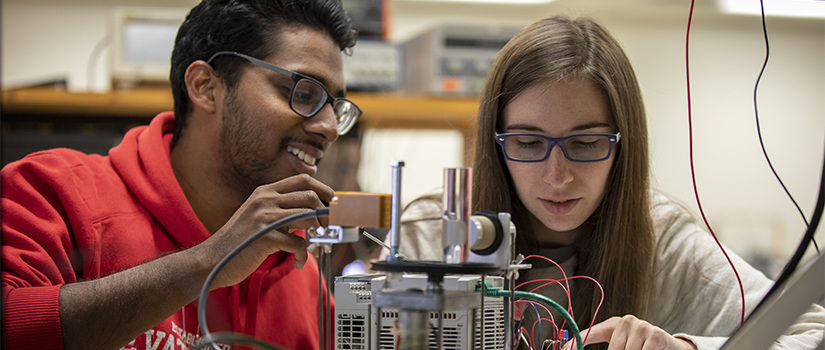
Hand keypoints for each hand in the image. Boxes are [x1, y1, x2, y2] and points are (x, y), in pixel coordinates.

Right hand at [194, 174, 334, 288]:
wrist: (212, 260)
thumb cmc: (239, 242)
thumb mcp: (258, 216)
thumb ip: (281, 211)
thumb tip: (312, 213)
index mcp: (264, 192)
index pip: (302, 179)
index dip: (323, 189)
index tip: (332, 202)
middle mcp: (265, 200)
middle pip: (310, 196)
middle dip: (325, 212)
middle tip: (329, 227)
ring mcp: (265, 217)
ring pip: (308, 215)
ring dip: (317, 232)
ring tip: (314, 244)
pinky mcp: (267, 236)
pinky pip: (299, 242)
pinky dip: (303, 255)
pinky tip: (299, 263)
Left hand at [563, 315, 696, 349]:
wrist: (668, 344)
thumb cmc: (640, 346)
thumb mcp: (621, 344)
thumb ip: (609, 347)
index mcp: (612, 324)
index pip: (590, 333)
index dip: (575, 342)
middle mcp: (626, 321)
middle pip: (613, 349)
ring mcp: (642, 326)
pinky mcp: (656, 335)